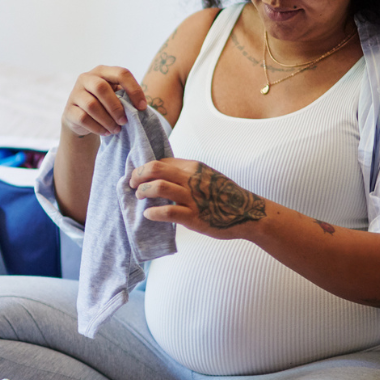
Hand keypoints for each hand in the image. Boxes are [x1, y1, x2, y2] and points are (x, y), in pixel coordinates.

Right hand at [61, 66, 147, 137]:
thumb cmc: (104, 105)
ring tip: (116, 129)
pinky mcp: (69, 110)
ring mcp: (75, 93)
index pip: (121, 73)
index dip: (134, 90)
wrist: (80, 119)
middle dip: (116, 107)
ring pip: (92, 106)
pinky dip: (98, 128)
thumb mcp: (115, 97)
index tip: (142, 107)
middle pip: (101, 88)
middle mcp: (86, 78)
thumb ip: (125, 97)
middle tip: (124, 121)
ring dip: (107, 120)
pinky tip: (106, 132)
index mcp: (102, 71)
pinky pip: (83, 118)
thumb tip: (140, 107)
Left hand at [130, 159, 268, 236]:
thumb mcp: (207, 176)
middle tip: (132, 184)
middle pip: (155, 169)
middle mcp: (193, 179)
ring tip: (139, 197)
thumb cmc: (225, 195)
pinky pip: (168, 212)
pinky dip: (153, 213)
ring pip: (159, 187)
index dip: (145, 167)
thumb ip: (187, 174)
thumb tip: (161, 174)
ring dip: (143, 191)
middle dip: (138, 175)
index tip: (138, 175)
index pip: (162, 162)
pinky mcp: (194, 217)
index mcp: (194, 167)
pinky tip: (148, 215)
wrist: (248, 212)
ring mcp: (194, 198)